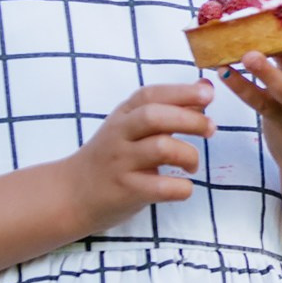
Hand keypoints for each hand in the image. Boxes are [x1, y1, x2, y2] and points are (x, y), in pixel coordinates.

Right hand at [67, 79, 211, 235]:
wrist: (71, 194)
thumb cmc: (111, 158)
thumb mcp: (132, 128)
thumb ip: (168, 110)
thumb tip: (205, 88)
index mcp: (123, 115)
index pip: (151, 95)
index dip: (182, 92)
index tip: (209, 94)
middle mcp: (119, 135)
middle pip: (154, 117)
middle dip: (190, 119)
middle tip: (210, 129)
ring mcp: (121, 163)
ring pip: (161, 148)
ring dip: (188, 154)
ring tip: (192, 164)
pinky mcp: (126, 191)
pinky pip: (162, 187)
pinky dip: (182, 187)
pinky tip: (183, 187)